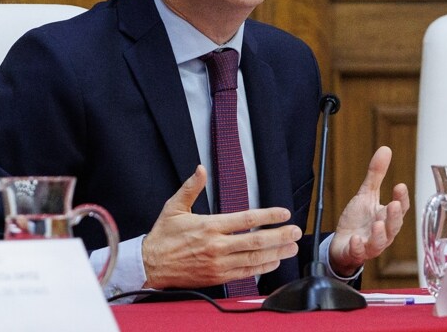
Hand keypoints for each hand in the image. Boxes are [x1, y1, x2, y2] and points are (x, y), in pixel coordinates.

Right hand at [141, 166, 301, 288]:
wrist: (152, 264)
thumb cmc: (163, 235)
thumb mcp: (174, 207)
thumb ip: (191, 187)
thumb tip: (200, 169)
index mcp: (208, 226)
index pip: (245, 220)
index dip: (268, 216)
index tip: (282, 213)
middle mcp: (217, 245)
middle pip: (256, 241)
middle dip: (280, 236)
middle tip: (295, 231)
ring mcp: (219, 263)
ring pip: (255, 258)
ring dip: (276, 253)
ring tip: (291, 247)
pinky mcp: (218, 276)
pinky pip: (246, 273)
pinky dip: (263, 268)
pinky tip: (273, 262)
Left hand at [328, 146, 409, 276]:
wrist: (343, 243)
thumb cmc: (359, 219)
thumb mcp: (366, 194)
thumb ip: (376, 174)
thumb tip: (385, 149)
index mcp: (386, 217)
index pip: (399, 209)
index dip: (401, 199)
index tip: (399, 186)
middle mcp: (383, 232)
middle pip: (393, 226)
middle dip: (394, 216)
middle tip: (393, 204)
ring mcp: (370, 244)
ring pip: (380, 242)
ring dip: (380, 234)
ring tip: (378, 223)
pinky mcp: (356, 252)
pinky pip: (359, 252)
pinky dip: (358, 247)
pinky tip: (355, 239)